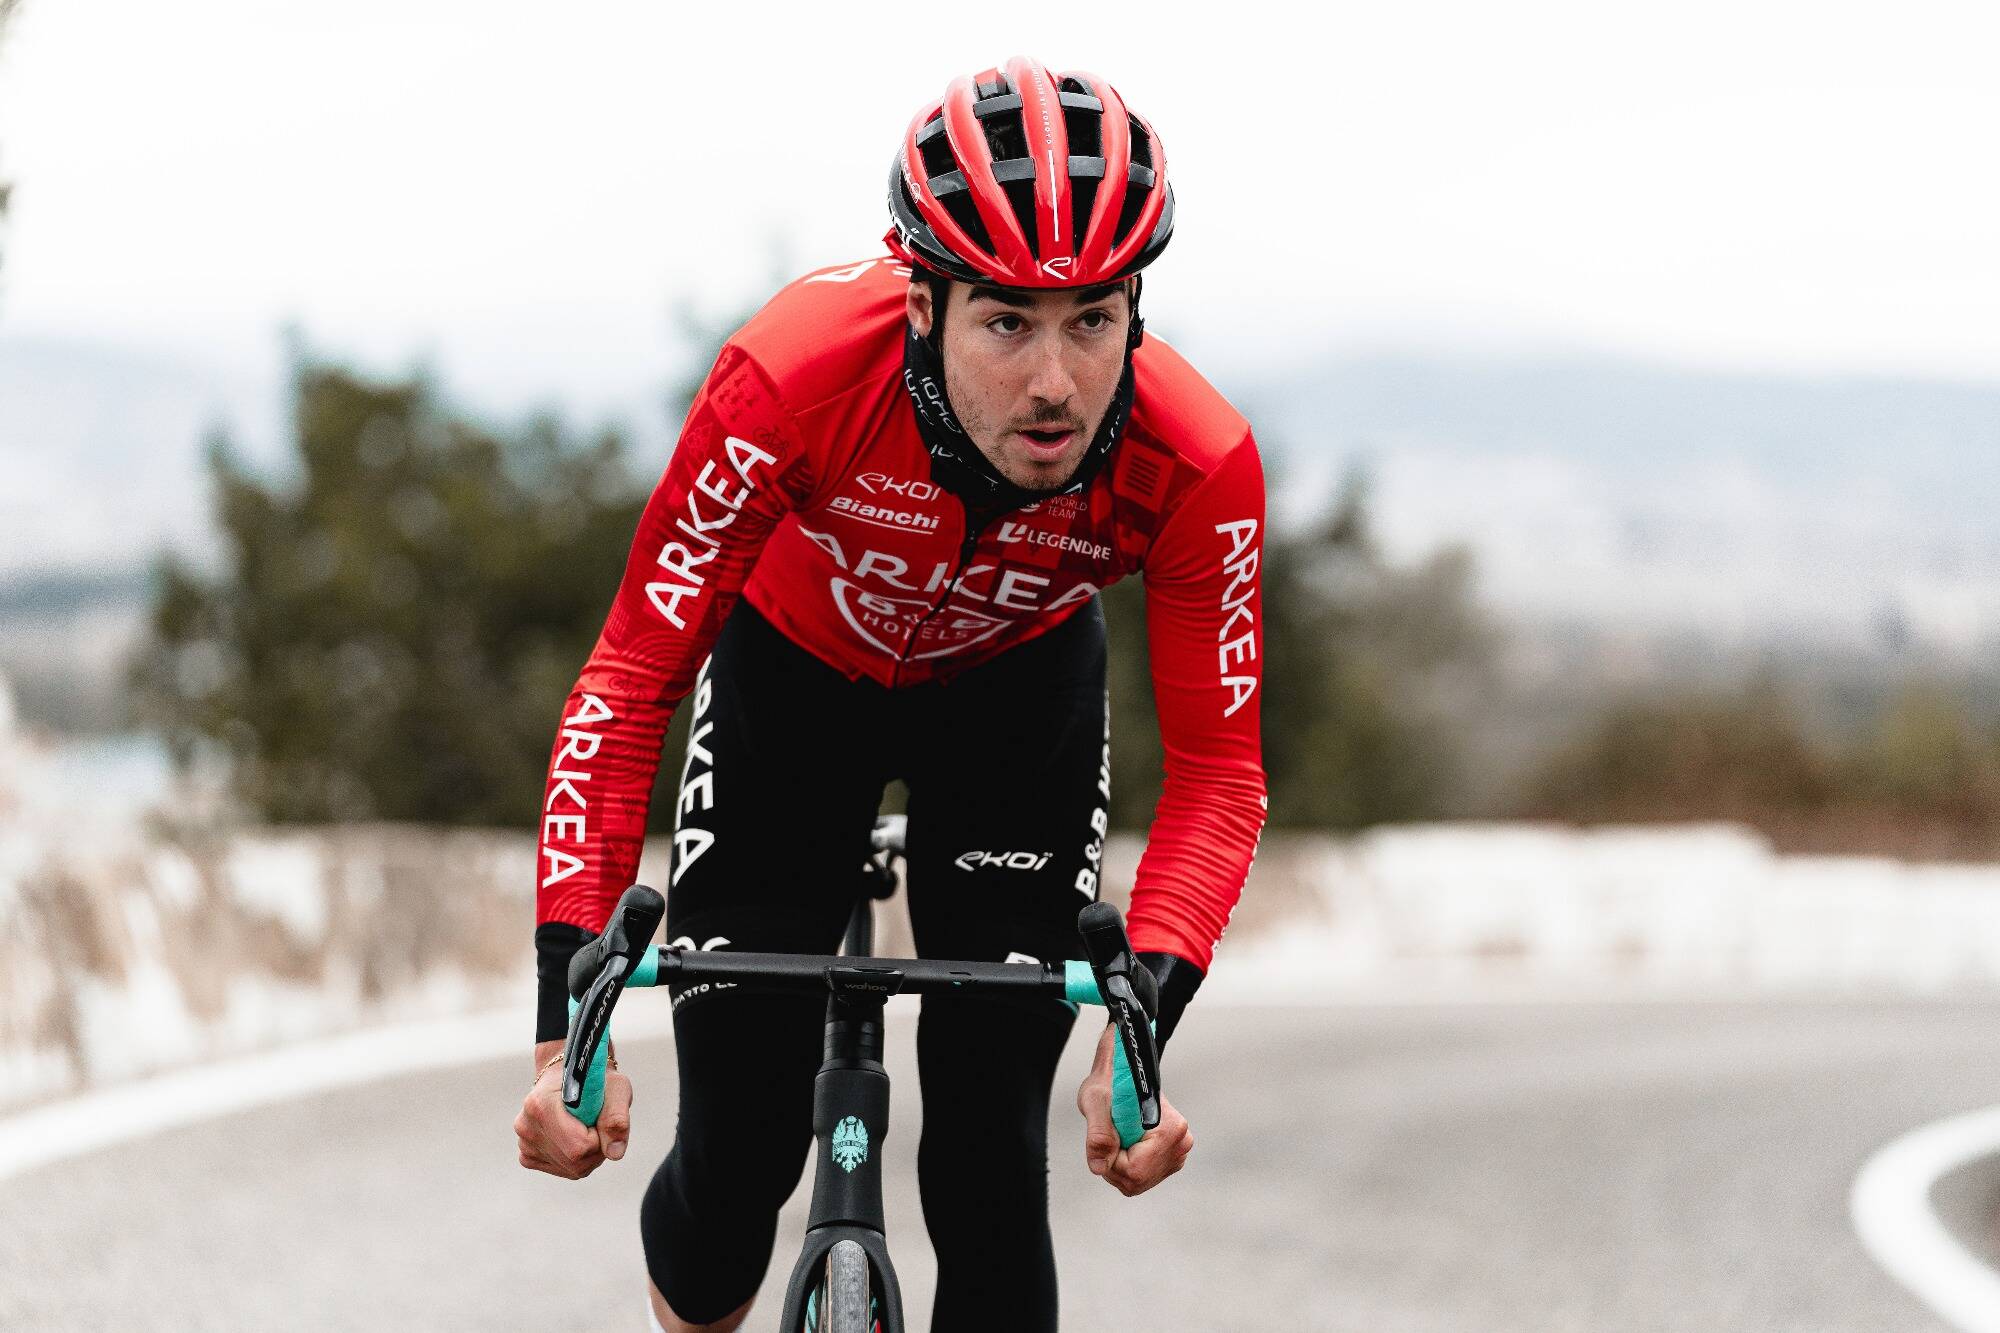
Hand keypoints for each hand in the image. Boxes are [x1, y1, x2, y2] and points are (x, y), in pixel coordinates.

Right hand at [514, 1038, 632, 1178]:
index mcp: (541, 1105)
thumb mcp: (615, 1087)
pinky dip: (575, 1159)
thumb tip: (615, 1154)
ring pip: (570, 1168)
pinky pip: (562, 1169)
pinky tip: (574, 1136)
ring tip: (585, 1127)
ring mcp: (524, 1143)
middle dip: (596, 1148)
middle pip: (575, 1162)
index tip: (600, 1117)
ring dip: (588, 1154)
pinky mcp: (527, 1155)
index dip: (600, 1137)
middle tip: (597, 1123)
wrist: (569, 1075)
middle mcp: (526, 1126)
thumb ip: (617, 1118)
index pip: (579, 1146)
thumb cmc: (594, 1079)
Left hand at [1075, 1022, 1191, 1195]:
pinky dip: (1128, 1167)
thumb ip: (1098, 1136)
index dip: (1112, 1160)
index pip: (1134, 1171)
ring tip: (1119, 1136)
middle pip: (1138, 1180)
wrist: (1125, 1075)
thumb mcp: (1096, 1103)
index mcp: (1169, 1129)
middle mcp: (1180, 1143)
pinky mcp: (1172, 1159)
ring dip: (1120, 1166)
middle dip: (1115, 1165)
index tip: (1108, 1136)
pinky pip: (1143, 1178)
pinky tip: (1126, 1144)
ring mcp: (1178, 1153)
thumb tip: (1099, 1168)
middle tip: (1111, 1136)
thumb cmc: (1112, 1083)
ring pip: (1139, 1182)